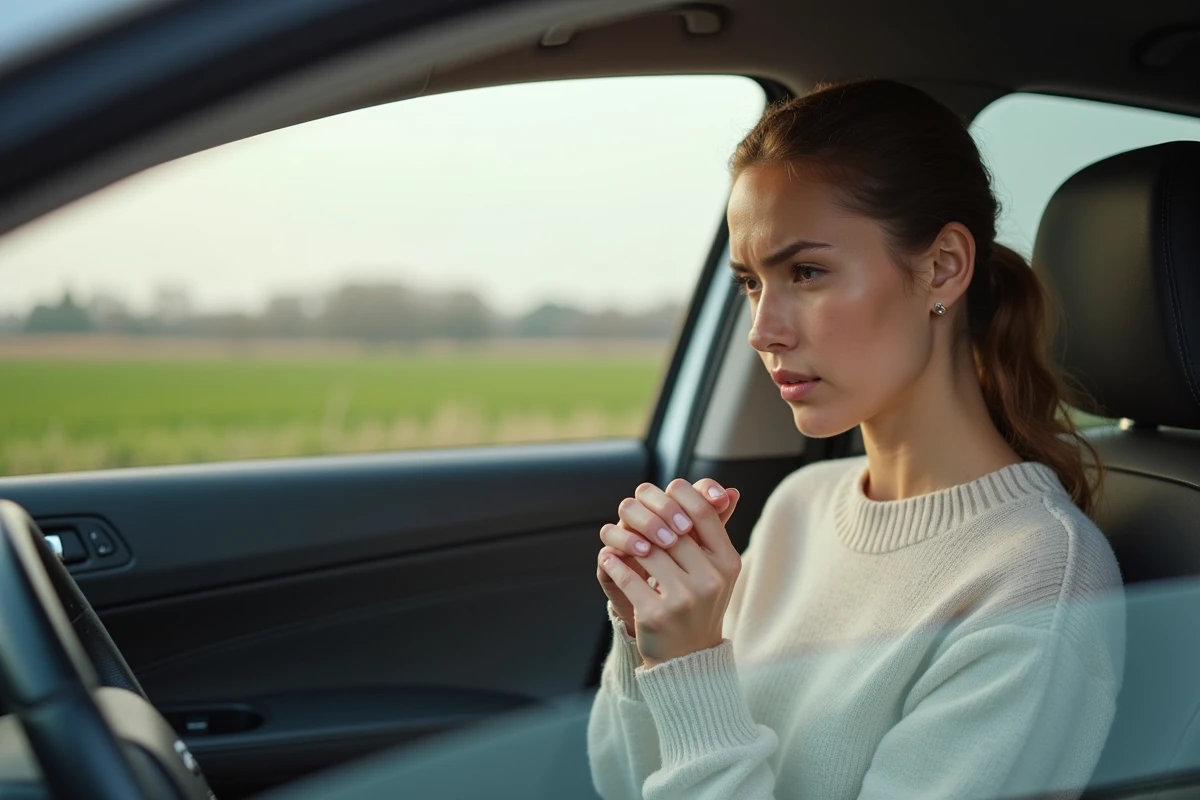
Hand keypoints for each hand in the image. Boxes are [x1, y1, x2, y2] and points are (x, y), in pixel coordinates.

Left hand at [598, 479, 741, 666]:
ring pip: (647, 550)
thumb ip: (716, 530)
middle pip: (670, 528)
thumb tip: (729, 490)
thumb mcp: (717, 569)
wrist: (688, 658)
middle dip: (647, 516)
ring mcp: (684, 598)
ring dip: (627, 540)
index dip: (680, 495)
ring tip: (617, 536)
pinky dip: (614, 564)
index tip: (664, 491)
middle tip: (630, 508)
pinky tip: (609, 559)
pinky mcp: (657, 614)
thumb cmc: (700, 604)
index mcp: (728, 562)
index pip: (702, 512)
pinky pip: (628, 577)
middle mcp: (711, 579)